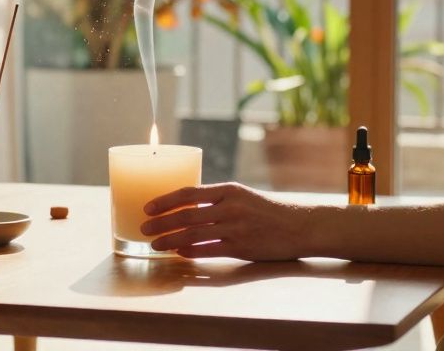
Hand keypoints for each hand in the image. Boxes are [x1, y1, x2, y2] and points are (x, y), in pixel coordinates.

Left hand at [139, 182, 313, 260]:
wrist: (299, 226)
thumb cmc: (268, 211)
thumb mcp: (243, 197)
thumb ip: (218, 201)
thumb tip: (187, 208)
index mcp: (228, 190)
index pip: (189, 193)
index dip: (165, 201)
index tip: (148, 207)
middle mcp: (229, 207)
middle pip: (186, 214)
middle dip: (161, 223)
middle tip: (144, 228)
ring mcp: (235, 228)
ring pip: (192, 234)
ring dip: (169, 240)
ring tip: (154, 244)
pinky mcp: (240, 247)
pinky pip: (208, 250)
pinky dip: (190, 252)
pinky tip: (178, 253)